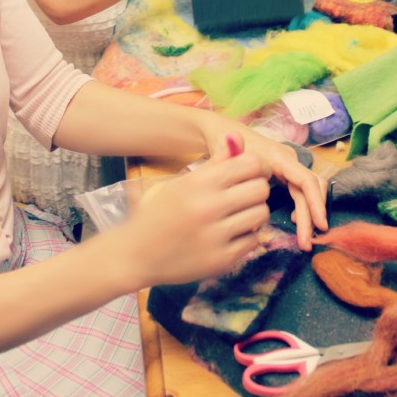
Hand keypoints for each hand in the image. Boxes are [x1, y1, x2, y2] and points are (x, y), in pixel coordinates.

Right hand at [121, 150, 270, 287]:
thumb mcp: (181, 182)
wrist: (135, 255)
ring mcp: (215, 236)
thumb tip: (236, 136)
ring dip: (253, 213)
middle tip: (242, 196)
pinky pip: (253, 240)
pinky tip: (229, 234)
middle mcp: (207, 207)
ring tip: (237, 215)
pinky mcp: (221, 260)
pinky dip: (246, 236)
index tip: (242, 175)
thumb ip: (214, 161)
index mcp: (197, 183)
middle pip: (260, 188)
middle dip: (255, 190)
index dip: (251, 168)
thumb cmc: (158, 213)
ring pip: (261, 214)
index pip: (250, 164)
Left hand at [232, 125, 327, 249]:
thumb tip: (253, 227)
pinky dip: (304, 204)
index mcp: (279, 157)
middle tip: (307, 243)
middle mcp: (288, 159)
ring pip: (309, 188)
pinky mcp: (285, 169)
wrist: (222, 131)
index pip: (306, 181)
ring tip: (304, 237)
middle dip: (313, 215)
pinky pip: (301, 187)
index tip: (319, 225)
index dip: (315, 204)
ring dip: (310, 212)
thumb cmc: (225, 146)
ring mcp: (288, 163)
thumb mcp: (230, 169)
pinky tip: (295, 218)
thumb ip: (241, 194)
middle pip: (311, 188)